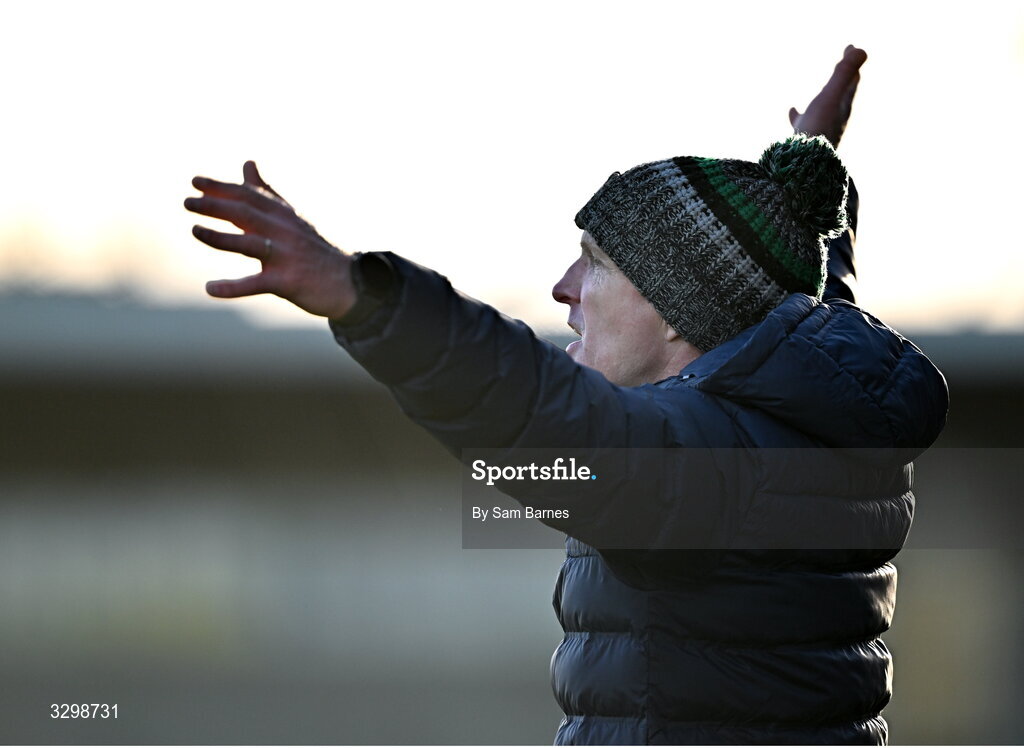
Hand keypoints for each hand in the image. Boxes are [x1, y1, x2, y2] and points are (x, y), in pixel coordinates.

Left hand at [185, 161, 357, 318]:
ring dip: (221, 237)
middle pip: (247, 213)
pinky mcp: (287, 282)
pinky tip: (210, 288)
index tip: (195, 181)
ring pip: (250, 244)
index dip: (221, 187)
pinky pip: (256, 284)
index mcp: (283, 215)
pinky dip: (232, 287)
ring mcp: (286, 257)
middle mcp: (284, 232)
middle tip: (188, 202)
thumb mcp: (289, 217)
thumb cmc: (312, 250)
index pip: (249, 196)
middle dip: (216, 206)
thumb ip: (265, 192)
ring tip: (195, 230)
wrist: (348, 282)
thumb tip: (247, 162)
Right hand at [789, 45, 866, 148]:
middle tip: (846, 60)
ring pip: (825, 106)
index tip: (851, 47)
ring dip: (827, 93)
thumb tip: (862, 50)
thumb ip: (844, 74)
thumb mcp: (831, 98)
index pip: (852, 79)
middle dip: (845, 75)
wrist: (803, 165)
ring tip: (826, 87)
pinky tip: (792, 110)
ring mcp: (819, 128)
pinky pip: (802, 122)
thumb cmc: (817, 130)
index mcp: (843, 107)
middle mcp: (835, 118)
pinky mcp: (804, 138)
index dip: (852, 62)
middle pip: (843, 92)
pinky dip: (799, 113)